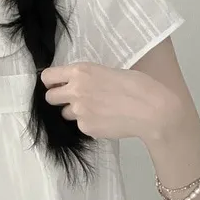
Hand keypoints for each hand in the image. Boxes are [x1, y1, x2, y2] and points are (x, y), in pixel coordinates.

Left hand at [42, 62, 181, 141]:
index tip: (56, 84)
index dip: (51, 82)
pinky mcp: (86, 128)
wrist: (152, 111)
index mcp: (81, 72)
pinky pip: (81, 125)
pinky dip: (90, 123)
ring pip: (66, 113)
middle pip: (50, 98)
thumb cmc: (138, 86)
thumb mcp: (109, 71)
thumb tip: (79, 83)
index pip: (47, 77)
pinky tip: (106, 119)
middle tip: (73, 98)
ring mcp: (79, 112)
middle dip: (58, 98)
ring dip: (75, 111)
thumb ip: (88, 77)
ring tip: (97, 109)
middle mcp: (75, 91)